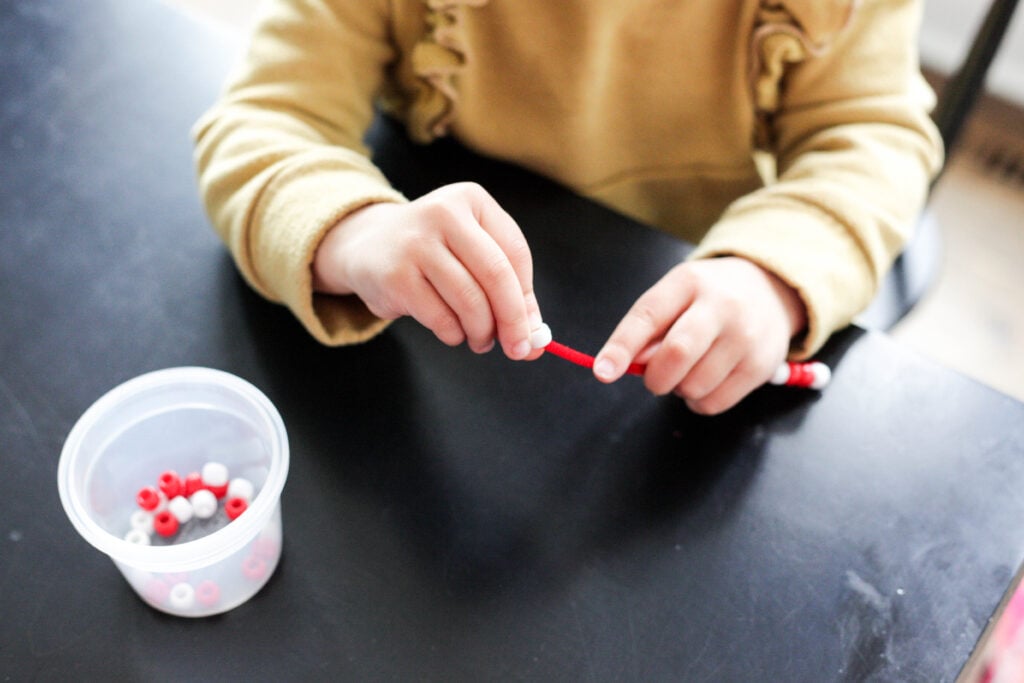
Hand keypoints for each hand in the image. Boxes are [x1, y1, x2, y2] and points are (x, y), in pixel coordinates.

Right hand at [313, 182, 542, 359]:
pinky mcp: (396, 276)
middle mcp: (443, 213)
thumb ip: (508, 292)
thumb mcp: (472, 255)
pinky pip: (441, 318)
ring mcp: (416, 244)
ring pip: (470, 301)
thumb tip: (537, 340)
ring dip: (482, 332)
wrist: (365, 246)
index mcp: (470, 199)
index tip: (532, 330)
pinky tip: (452, 331)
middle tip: (519, 350)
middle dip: (513, 321)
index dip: (526, 297)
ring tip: (480, 340)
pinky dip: (454, 334)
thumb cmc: (433, 253)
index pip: (515, 253)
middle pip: (497, 275)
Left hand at [592, 257, 806, 414]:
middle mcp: (721, 306)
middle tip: (655, 377)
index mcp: (689, 283)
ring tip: (690, 370)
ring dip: (679, 389)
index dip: (622, 347)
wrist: (770, 291)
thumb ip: (648, 328)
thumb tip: (629, 364)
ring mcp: (746, 337)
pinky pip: (714, 403)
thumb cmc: (708, 298)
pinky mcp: (761, 366)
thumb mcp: (676, 296)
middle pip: (676, 354)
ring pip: (694, 386)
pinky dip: (699, 402)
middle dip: (655, 377)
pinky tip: (707, 381)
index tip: (603, 372)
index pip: (648, 316)